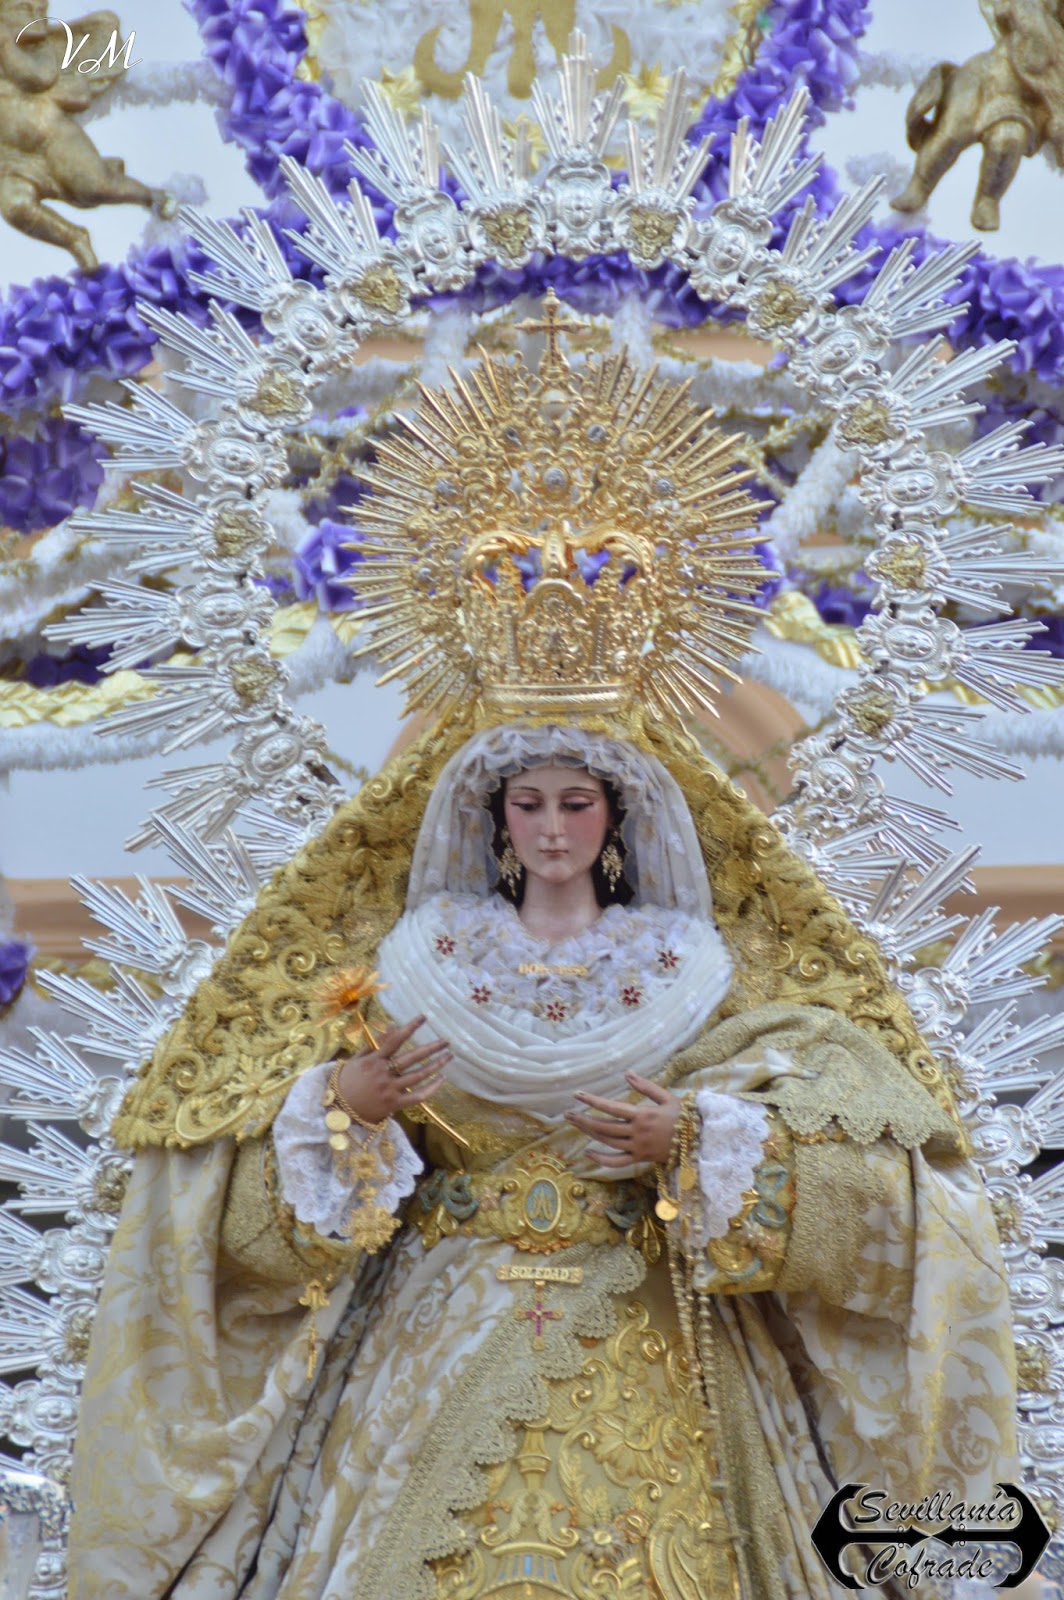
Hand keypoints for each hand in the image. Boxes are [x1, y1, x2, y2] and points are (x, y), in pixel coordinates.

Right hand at [335, 1015, 450, 1125]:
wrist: (338, 1110)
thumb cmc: (347, 1081)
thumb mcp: (357, 1059)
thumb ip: (375, 1044)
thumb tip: (391, 1027)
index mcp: (374, 1060)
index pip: (395, 1040)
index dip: (410, 1027)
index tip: (424, 1017)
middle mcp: (383, 1073)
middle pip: (412, 1058)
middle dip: (431, 1048)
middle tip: (447, 1041)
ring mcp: (390, 1090)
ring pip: (418, 1076)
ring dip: (436, 1065)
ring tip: (449, 1056)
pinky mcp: (394, 1104)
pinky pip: (418, 1096)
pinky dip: (432, 1088)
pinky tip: (442, 1079)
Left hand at [564, 1072, 680, 1166]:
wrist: (699, 1140)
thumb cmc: (683, 1116)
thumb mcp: (666, 1097)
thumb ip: (645, 1086)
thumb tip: (627, 1073)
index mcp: (642, 1115)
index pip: (611, 1108)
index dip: (593, 1101)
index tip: (577, 1095)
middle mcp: (637, 1132)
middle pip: (605, 1127)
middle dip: (584, 1120)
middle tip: (568, 1114)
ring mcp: (638, 1147)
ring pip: (608, 1142)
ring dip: (590, 1134)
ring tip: (576, 1125)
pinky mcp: (640, 1158)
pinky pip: (618, 1162)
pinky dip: (602, 1159)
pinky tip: (589, 1153)